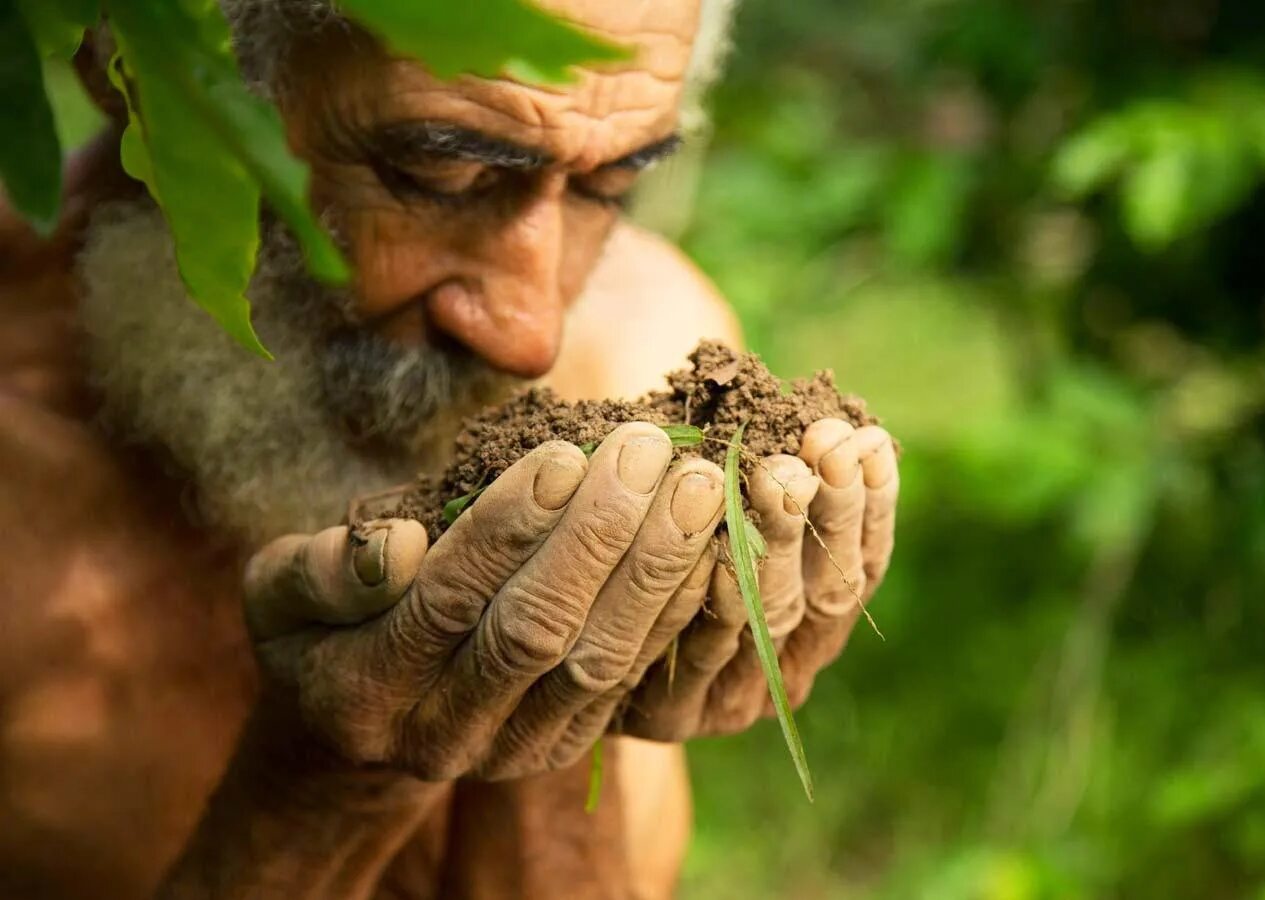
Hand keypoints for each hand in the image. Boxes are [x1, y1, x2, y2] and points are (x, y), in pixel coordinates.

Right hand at [244, 423, 727, 780]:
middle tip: (650, 450)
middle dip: (601, 536)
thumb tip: (398, 546)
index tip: (565, 452)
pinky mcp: (566, 745)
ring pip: (599, 662)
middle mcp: (443, 735)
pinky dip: (678, 614)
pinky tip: (712, 547)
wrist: (356, 730)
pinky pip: (633, 682)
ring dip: (656, 571)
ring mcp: (513, 750)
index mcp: (364, 690)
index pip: (449, 602)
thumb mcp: (280, 593)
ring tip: (699, 486)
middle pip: (538, 633)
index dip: (508, 527)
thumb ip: (320, 570)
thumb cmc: (321, 630)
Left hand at [617, 419, 897, 740]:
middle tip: (826, 447)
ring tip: (778, 472)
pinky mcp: (673, 714)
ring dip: (776, 539)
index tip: (868, 440)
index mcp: (814, 624)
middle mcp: (784, 670)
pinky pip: (702, 650)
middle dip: (828, 512)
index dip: (872, 505)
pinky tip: (718, 547)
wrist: (565, 632)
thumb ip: (776, 477)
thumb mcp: (724, 503)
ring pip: (770, 618)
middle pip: (823, 592)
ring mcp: (732, 699)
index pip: (862, 564)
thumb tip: (854, 427)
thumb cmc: (657, 535)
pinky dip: (715, 595)